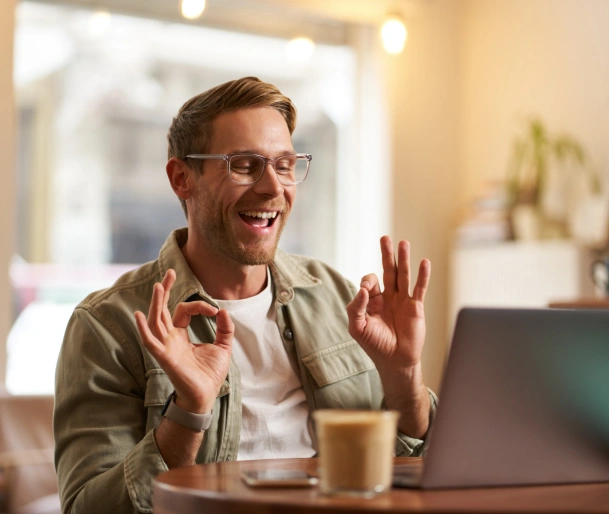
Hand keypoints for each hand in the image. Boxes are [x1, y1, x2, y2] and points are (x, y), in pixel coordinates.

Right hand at [135, 269, 233, 413]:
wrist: (206, 396)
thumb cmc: (210, 374)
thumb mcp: (223, 347)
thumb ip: (225, 329)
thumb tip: (223, 310)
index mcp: (181, 336)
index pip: (183, 311)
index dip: (198, 306)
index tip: (215, 310)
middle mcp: (170, 339)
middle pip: (163, 310)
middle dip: (165, 291)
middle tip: (169, 272)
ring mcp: (166, 348)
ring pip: (156, 321)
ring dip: (156, 303)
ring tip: (157, 286)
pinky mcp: (165, 358)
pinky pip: (151, 342)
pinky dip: (144, 329)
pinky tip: (139, 316)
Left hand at [347, 236, 429, 373]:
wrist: (395, 361)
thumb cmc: (374, 345)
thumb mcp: (357, 327)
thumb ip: (356, 307)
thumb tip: (363, 289)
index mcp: (372, 300)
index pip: (370, 281)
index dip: (367, 282)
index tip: (367, 291)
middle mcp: (388, 297)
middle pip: (388, 270)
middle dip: (386, 254)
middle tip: (385, 237)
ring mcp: (402, 300)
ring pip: (403, 275)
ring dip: (403, 259)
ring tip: (403, 242)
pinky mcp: (416, 306)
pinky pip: (419, 288)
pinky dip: (422, 275)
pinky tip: (424, 262)